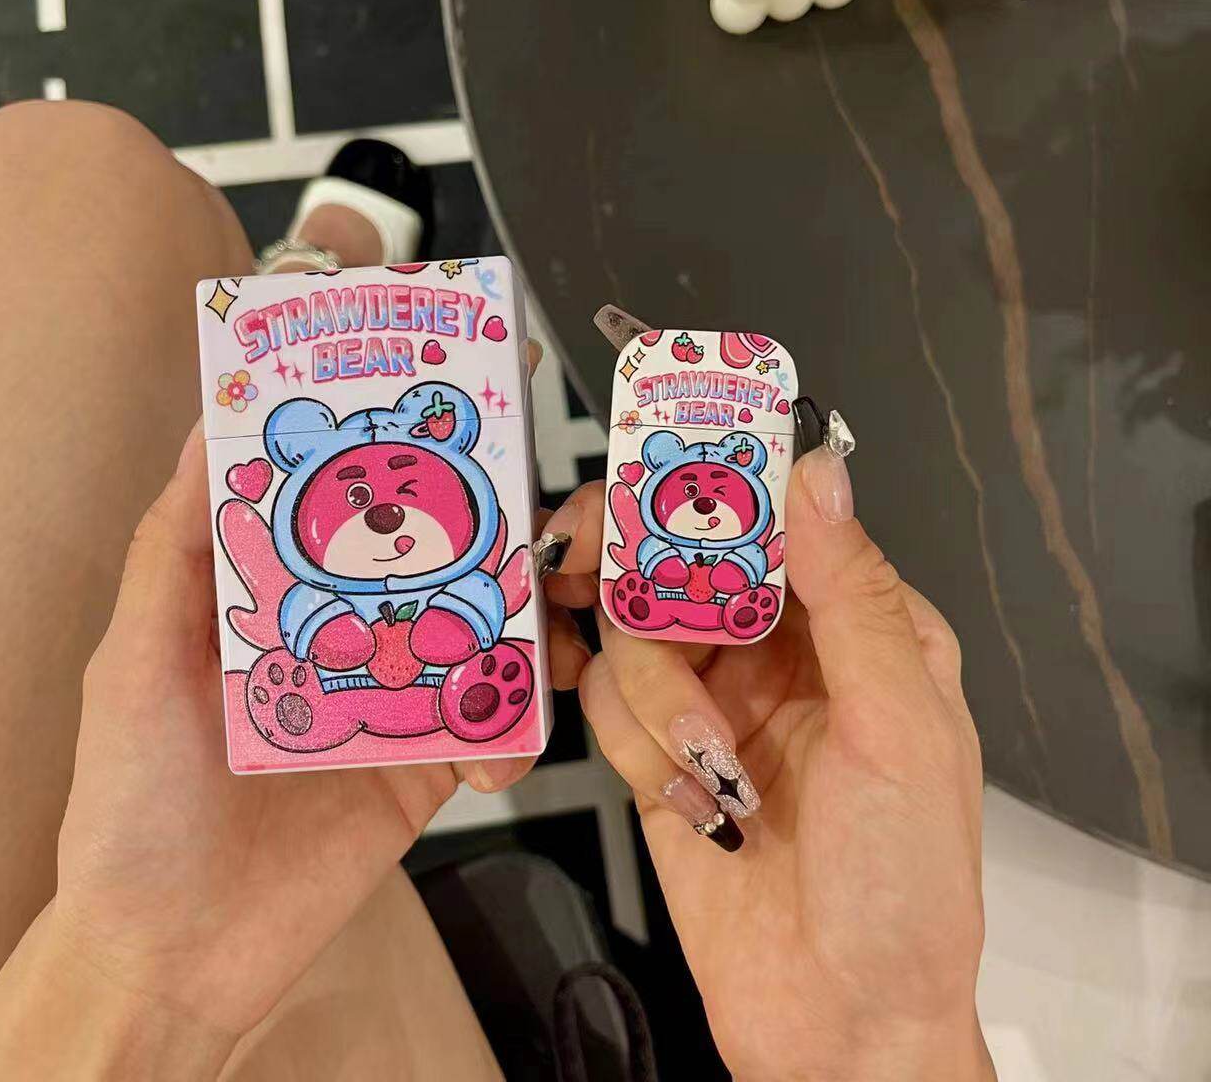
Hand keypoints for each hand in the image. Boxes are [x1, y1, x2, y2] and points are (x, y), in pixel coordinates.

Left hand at [45, 426, 527, 1048]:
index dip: (394, 452)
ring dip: (527, 626)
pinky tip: (503, 753)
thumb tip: (209, 434)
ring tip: (555, 623)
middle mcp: (342, 638)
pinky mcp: (424, 770)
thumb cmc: (132, 809)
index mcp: (276, 601)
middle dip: (492, 534)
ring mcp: (390, 703)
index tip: (449, 401)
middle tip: (540, 517)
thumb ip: (171, 553)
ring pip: (481, 636)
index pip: (346, 506)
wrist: (174, 957)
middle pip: (433, 562)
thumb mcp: (135, 664)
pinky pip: (492, 731)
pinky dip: (517, 733)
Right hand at [543, 452, 993, 1081]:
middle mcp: (777, 650)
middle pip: (681, 558)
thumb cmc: (905, 886)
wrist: (838, 1025)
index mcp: (854, 625)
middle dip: (638, 566)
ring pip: (633, 633)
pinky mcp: (659, 754)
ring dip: (659, 702)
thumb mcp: (901, 731)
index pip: (773, 519)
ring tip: (711, 775)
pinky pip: (610, 706)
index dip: (710, 483)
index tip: (650, 465)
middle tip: (586, 557)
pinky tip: (696, 808)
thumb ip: (853, 598)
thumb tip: (819, 470)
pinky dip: (642, 751)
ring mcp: (713, 700)